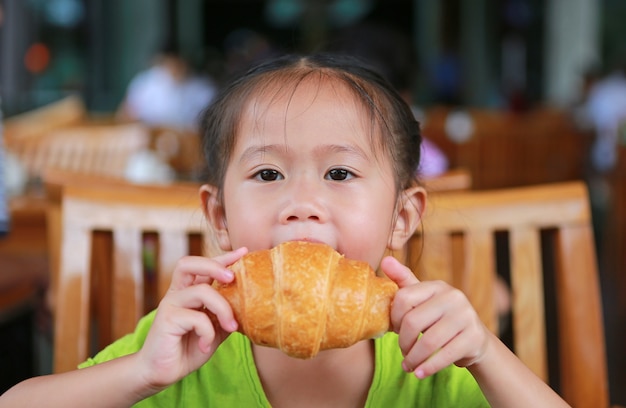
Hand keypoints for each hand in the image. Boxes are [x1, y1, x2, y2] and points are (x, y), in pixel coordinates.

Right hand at [135, 247, 247, 389]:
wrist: (161, 373)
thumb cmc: (187, 349)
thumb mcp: (213, 331)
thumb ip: (225, 316)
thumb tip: (249, 306)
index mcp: (188, 292)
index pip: (203, 267)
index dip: (223, 257)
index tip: (244, 251)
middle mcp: (177, 294)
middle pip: (189, 263)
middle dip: (214, 265)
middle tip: (232, 277)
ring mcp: (170, 304)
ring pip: (201, 291)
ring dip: (223, 308)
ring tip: (231, 327)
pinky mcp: (166, 319)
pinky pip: (197, 318)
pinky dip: (208, 332)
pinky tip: (206, 345)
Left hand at [381, 256, 489, 378]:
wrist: (474, 340)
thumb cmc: (440, 319)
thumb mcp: (423, 299)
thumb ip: (403, 282)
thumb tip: (385, 259)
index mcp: (437, 286)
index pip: (403, 298)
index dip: (394, 318)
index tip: (394, 331)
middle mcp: (453, 297)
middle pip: (413, 322)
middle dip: (403, 342)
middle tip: (403, 352)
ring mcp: (466, 316)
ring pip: (429, 342)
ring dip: (414, 358)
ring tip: (408, 366)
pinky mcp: (474, 337)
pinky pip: (444, 355)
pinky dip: (428, 367)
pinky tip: (420, 373)